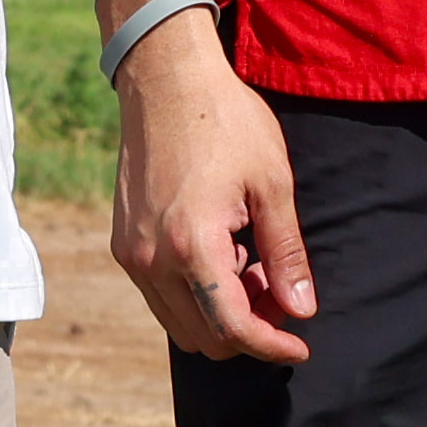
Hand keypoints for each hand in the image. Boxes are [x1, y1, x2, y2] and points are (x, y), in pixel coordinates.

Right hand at [110, 21, 312, 366]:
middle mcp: (153, 259)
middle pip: (205, 337)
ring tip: (252, 269)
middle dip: (249, 329)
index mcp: (193, 244)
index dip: (272, 345)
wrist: (166, 81)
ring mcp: (133, 254)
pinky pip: (162, 296)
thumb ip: (286, 254)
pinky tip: (223, 254)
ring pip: (180, 324)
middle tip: (279, 291)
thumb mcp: (273, 184)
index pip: (232, 327)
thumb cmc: (226, 123)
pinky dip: (196, 295)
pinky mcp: (124, 243)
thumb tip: (302, 309)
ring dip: (220, 316)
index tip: (301, 345)